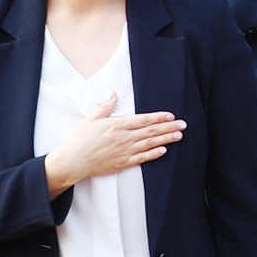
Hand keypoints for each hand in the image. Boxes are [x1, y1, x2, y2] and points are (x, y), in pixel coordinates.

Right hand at [42, 92, 185, 193]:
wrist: (73, 161)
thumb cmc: (80, 140)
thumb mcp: (92, 119)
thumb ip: (106, 107)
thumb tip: (113, 93)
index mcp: (117, 125)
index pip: (143, 120)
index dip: (159, 117)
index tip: (171, 115)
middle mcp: (124, 138)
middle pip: (151, 131)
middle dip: (168, 127)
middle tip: (183, 125)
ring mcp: (125, 151)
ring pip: (150, 144)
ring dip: (166, 139)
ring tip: (178, 136)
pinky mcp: (123, 163)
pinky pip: (142, 158)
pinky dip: (154, 154)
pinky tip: (163, 150)